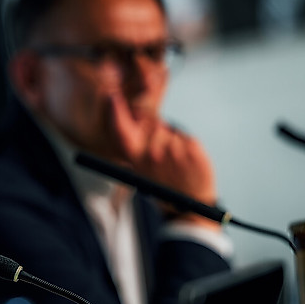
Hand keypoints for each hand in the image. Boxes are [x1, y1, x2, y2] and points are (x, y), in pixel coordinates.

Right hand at [107, 95, 218, 227]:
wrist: (191, 206)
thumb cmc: (165, 186)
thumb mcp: (143, 171)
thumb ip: (139, 147)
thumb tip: (139, 117)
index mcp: (136, 160)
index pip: (120, 130)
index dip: (115, 112)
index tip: (113, 97)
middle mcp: (152, 153)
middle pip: (152, 123)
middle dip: (156, 129)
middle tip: (162, 150)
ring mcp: (173, 150)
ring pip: (169, 130)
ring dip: (172, 140)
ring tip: (175, 161)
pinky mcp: (192, 148)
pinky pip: (184, 136)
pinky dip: (185, 144)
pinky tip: (186, 160)